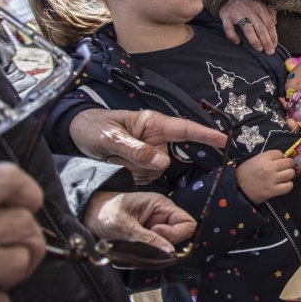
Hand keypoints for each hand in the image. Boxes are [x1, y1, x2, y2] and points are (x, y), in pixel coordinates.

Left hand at [69, 109, 227, 184]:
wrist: (75, 133)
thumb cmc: (93, 128)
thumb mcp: (110, 138)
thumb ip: (135, 150)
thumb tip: (162, 163)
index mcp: (152, 123)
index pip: (185, 128)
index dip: (206, 135)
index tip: (224, 140)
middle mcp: (155, 137)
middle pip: (166, 159)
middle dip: (144, 164)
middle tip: (118, 155)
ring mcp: (149, 152)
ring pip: (155, 171)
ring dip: (134, 170)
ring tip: (114, 158)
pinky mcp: (142, 164)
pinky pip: (146, 178)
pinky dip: (132, 176)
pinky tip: (117, 165)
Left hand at [82, 191, 195, 254]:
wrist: (85, 214)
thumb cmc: (103, 213)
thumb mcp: (124, 226)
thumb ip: (149, 240)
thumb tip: (170, 252)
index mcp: (161, 206)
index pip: (187, 223)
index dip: (175, 233)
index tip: (155, 233)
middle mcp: (162, 216)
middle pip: (180, 236)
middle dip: (164, 243)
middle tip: (143, 241)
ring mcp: (155, 227)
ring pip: (168, 245)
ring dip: (154, 250)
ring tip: (134, 245)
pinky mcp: (147, 237)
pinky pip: (156, 249)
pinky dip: (147, 253)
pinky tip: (133, 249)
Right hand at [219, 0, 277, 53]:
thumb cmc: (246, 1)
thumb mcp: (259, 3)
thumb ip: (268, 12)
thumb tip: (275, 23)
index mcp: (260, 7)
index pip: (269, 23)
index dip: (273, 36)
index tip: (275, 45)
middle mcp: (249, 10)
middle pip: (260, 28)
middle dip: (266, 41)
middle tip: (269, 52)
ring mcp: (237, 13)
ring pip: (248, 29)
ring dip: (254, 40)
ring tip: (258, 49)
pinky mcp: (225, 15)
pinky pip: (229, 28)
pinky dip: (233, 36)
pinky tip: (238, 42)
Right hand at [235, 150, 296, 203]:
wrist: (236, 189)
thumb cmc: (244, 174)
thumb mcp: (253, 161)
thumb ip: (266, 158)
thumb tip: (282, 158)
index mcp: (263, 158)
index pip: (280, 153)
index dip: (281, 157)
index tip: (278, 162)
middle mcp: (269, 167)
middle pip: (289, 162)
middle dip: (288, 165)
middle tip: (284, 169)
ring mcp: (272, 179)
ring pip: (290, 173)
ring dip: (289, 175)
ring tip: (283, 178)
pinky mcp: (273, 190)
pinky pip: (289, 186)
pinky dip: (288, 185)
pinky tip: (283, 185)